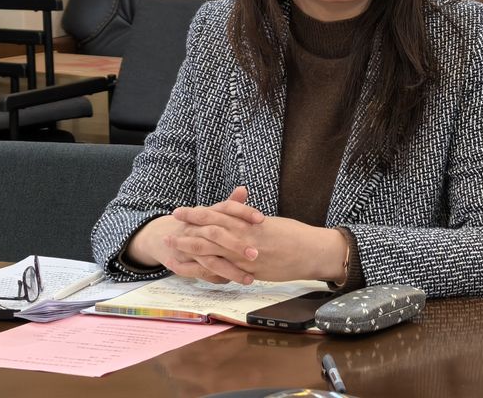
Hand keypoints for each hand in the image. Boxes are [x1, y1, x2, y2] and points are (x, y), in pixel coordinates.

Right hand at [128, 187, 264, 284]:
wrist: (164, 236)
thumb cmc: (198, 225)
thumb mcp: (213, 212)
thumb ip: (231, 203)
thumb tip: (243, 189)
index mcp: (207, 213)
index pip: (226, 208)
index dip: (243, 212)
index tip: (261, 219)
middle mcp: (197, 228)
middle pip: (216, 234)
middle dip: (236, 245)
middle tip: (256, 254)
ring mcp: (189, 247)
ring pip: (210, 260)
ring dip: (230, 270)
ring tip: (250, 279)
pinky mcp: (185, 263)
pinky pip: (202, 274)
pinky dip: (216, 279)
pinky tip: (231, 283)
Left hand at [170, 200, 346, 283]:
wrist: (313, 250)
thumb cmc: (296, 235)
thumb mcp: (271, 224)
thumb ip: (251, 222)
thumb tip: (241, 220)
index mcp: (249, 220)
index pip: (218, 213)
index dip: (198, 213)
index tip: (182, 212)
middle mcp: (245, 234)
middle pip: (210, 228)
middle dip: (188, 226)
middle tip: (170, 226)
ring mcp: (246, 252)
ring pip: (212, 248)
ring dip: (190, 247)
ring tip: (172, 246)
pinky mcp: (251, 269)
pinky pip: (224, 268)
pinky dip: (205, 268)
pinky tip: (192, 269)